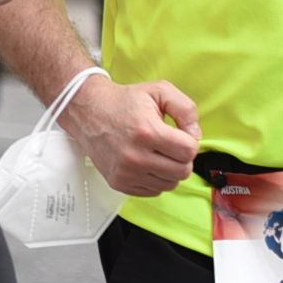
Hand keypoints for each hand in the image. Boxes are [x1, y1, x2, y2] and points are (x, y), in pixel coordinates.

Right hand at [64, 78, 199, 197]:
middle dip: (181, 158)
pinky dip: (155, 179)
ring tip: (157, 153)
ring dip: (169, 170)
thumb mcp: (159, 91)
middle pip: (182, 171)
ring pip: (170, 184)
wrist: (86, 110)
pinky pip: (154, 191)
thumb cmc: (124, 101)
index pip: (189, 151)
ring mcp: (125, 172)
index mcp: (147, 132)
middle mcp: (134, 156)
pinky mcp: (118, 182)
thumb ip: (187, 109)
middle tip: (169, 145)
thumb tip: (195, 136)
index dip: (189, 141)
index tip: (178, 134)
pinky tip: (146, 163)